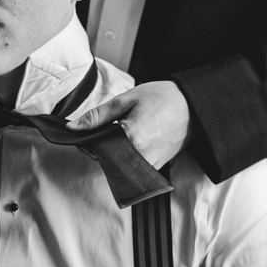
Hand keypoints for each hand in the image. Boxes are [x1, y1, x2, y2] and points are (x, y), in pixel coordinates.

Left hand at [69, 80, 191, 169]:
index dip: (88, 138)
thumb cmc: (162, 98)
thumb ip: (97, 116)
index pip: (94, 149)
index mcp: (130, 140)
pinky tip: (135, 139)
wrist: (194, 107)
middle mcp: (139, 158)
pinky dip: (127, 156)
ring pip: (118, 165)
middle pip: (105, 160)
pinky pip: (132, 167)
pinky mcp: (156, 168)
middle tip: (112, 125)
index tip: (91, 127)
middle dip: (101, 145)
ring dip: (114, 152)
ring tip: (126, 130)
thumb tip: (73, 128)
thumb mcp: (126, 100)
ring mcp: (149, 166)